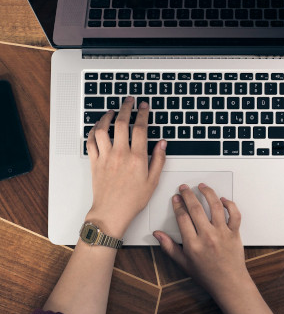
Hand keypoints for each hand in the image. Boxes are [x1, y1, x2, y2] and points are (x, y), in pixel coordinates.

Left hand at [85, 97, 166, 238]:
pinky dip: (93, 131)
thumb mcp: (153, 181)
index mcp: (137, 158)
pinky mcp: (95, 162)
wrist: (111, 212)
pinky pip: (91, 141)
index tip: (144, 106)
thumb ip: (159, 160)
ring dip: (106, 117)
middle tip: (129, 101)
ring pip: (103, 129)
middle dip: (126, 107)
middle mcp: (120, 154)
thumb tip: (162, 143)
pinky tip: (97, 127)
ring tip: (112, 111)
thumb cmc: (132, 200)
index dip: (142, 113)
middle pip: (121, 123)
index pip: (140, 128)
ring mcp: (106, 156)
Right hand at [153, 183, 250, 300]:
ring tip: (202, 186)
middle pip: (196, 208)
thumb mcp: (183, 263)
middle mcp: (207, 236)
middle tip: (184, 188)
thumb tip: (157, 235)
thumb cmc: (207, 275)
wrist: (229, 284)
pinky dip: (229, 204)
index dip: (178, 204)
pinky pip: (234, 214)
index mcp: (193, 244)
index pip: (182, 217)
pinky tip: (222, 199)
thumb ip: (169, 247)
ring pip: (215, 206)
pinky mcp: (234, 233)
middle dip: (188, 194)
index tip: (176, 198)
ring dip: (208, 193)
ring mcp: (222, 233)